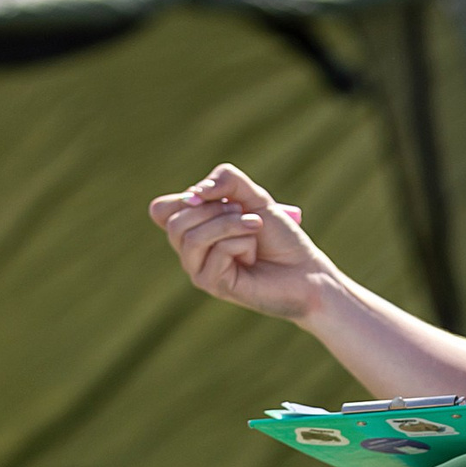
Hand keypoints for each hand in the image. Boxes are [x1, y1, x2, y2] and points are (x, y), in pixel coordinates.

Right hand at [146, 164, 334, 324]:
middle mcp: (189, 250)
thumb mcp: (254, 197)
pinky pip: (216, 251)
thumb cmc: (280, 237)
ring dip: (230, 225)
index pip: (160, 209)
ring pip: (192, 237)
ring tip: (255, 228)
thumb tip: (196, 192)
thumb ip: (227, 181)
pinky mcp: (212, 285)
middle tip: (246, 214)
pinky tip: (253, 255)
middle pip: (174, 222)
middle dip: (215, 210)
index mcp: (193, 227)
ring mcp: (198, 269)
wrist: (305, 270)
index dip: (185, 198)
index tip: (216, 197)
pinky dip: (242, 243)